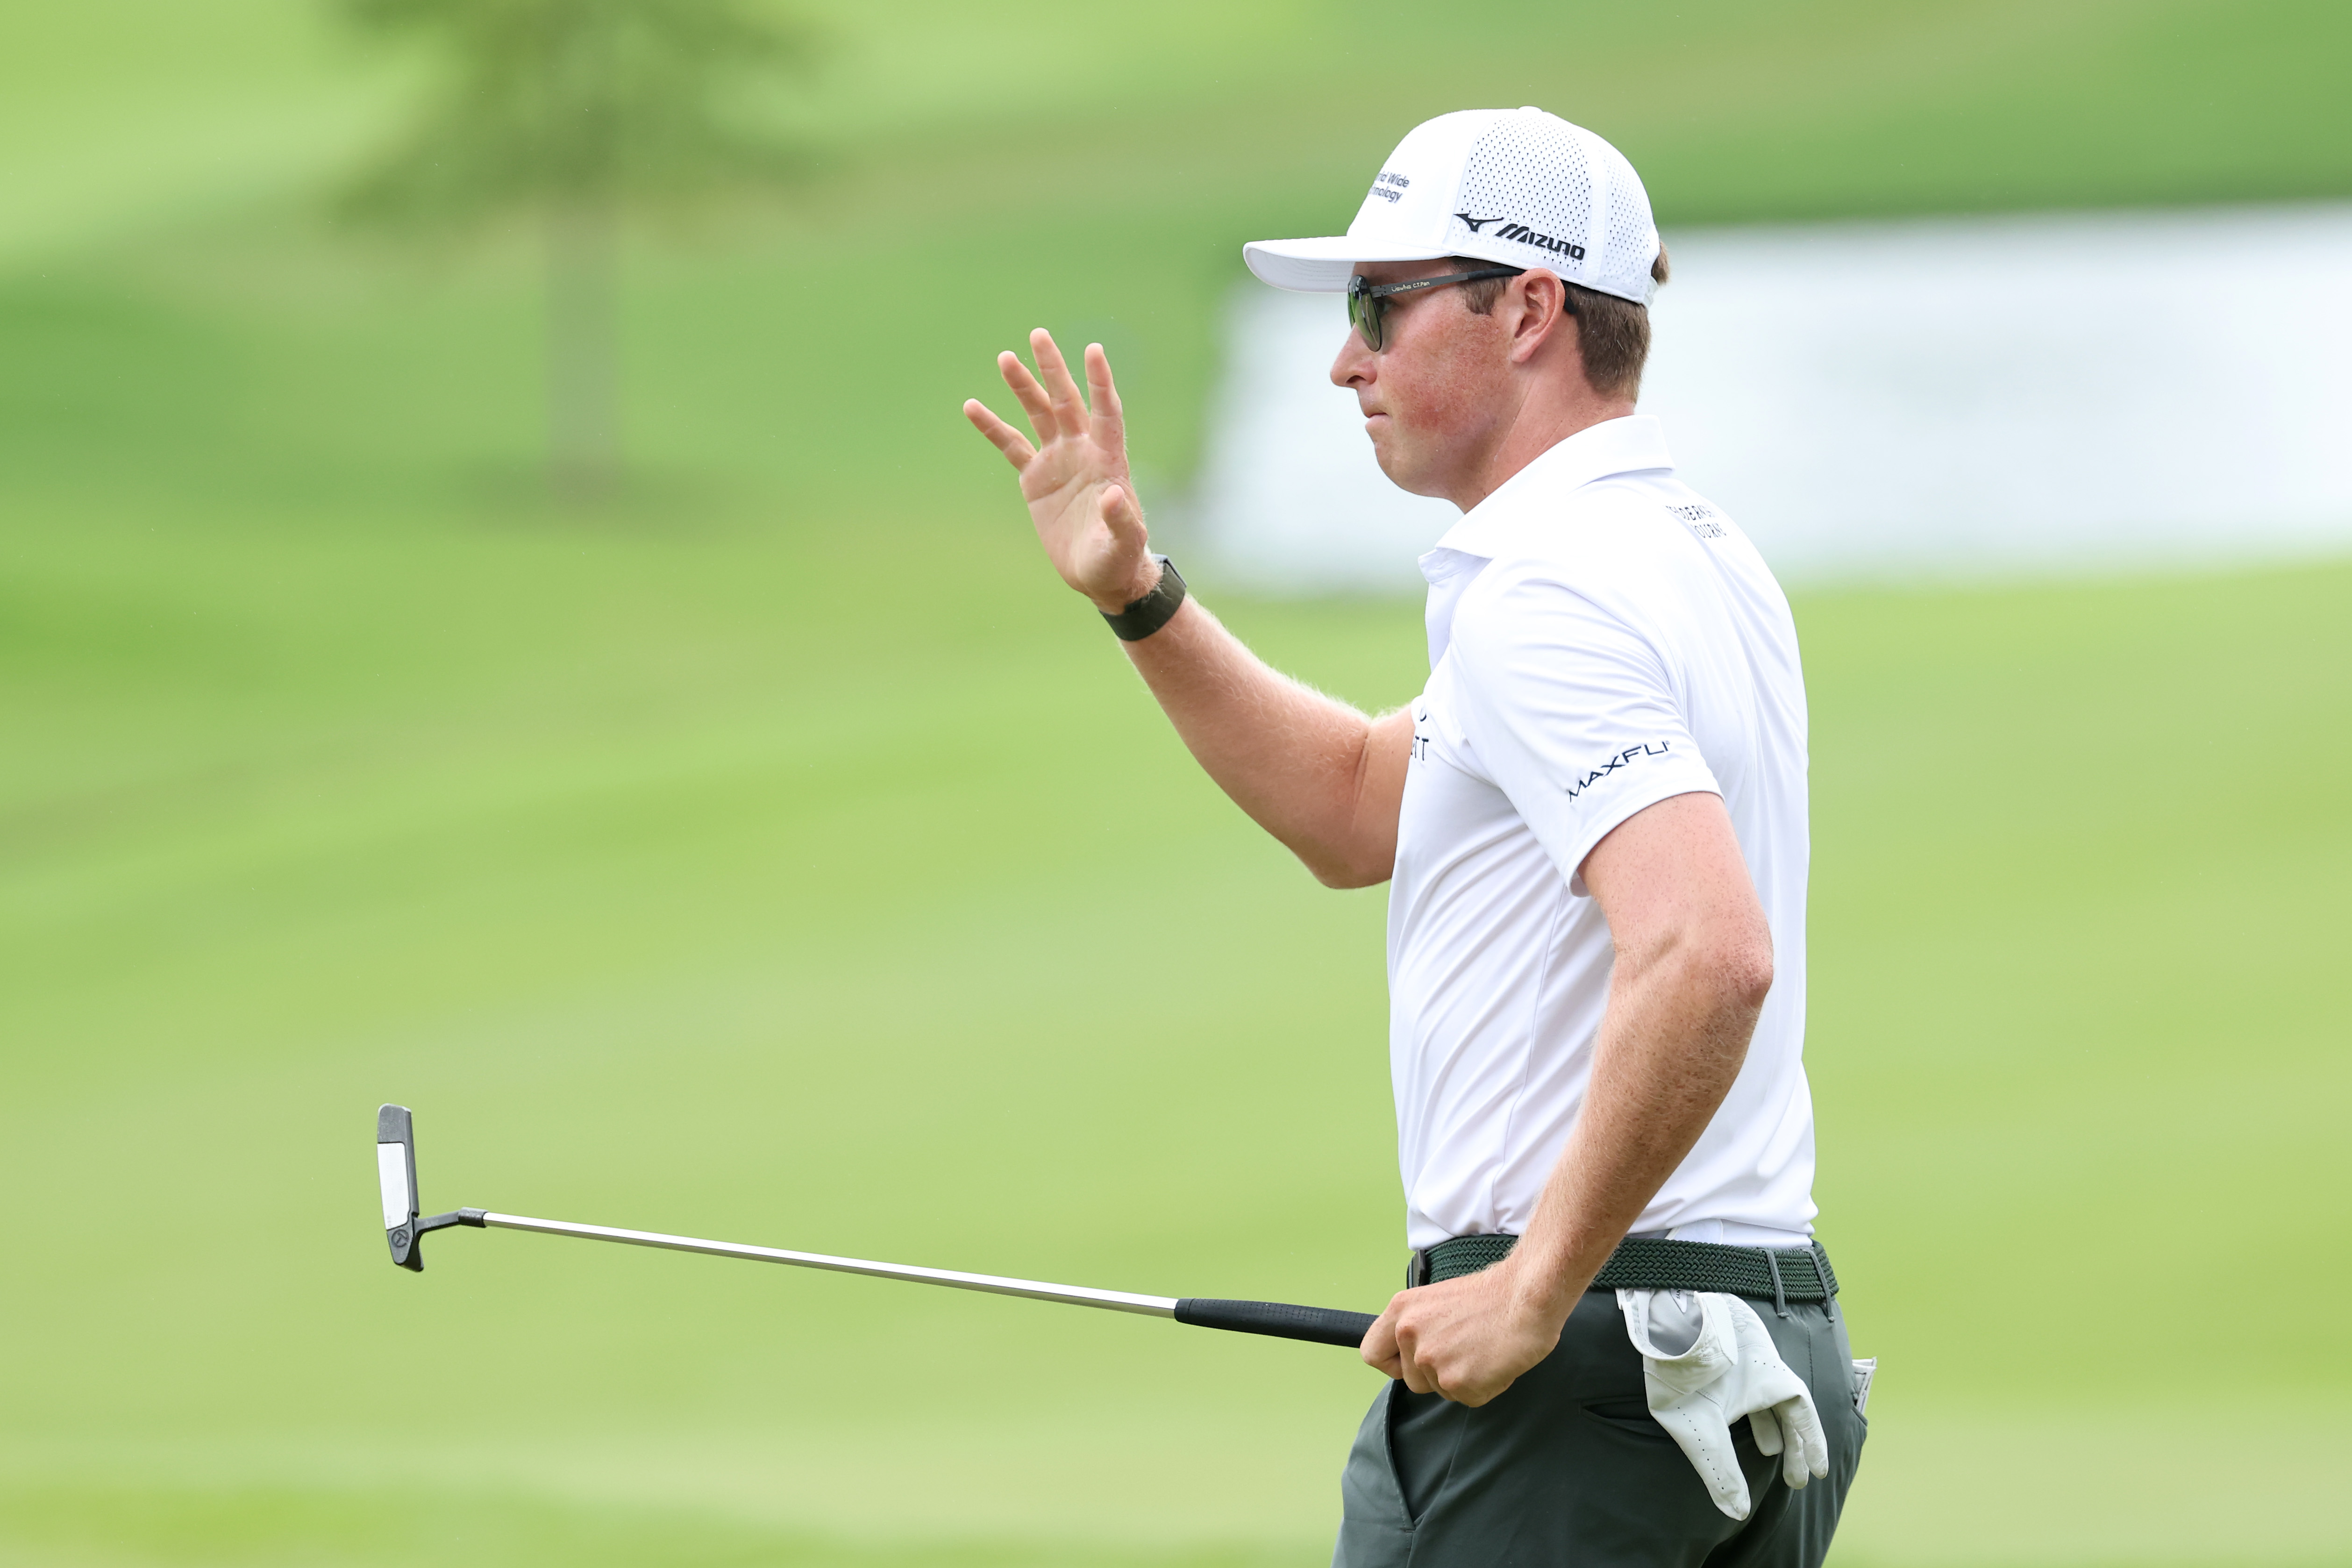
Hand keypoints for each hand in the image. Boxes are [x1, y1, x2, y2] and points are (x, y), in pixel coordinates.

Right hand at [964, 330, 1159, 612]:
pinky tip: (972, 406)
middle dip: (1053, 370)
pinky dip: (992, 428)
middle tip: (1038, 335)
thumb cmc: (1119, 559)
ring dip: (1023, 387)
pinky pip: (1011, 446)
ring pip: (1038, 415)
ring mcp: (1058, 461)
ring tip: (1005, 357)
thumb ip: (1122, 519)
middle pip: (1066, 402)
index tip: (1094, 349)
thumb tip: (1114, 495)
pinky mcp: (1035, 478)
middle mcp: (1083, 452)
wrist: (1100, 574)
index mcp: (1108, 461)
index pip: (1105, 412)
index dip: (1100, 382)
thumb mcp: (1124, 543)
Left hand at [1360, 1256, 1568, 1405]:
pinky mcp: (1457, 1382)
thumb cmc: (1493, 1296)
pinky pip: (1468, 1399)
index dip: (1392, 1364)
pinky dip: (1484, 1387)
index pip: (1371, 1353)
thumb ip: (1419, 1327)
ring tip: (1482, 1350)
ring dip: (1461, 1380)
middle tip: (1465, 1349)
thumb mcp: (1438, 1302)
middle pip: (1411, 1380)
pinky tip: (1495, 1361)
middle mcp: (1410, 1335)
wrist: (1528, 1296)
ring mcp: (1432, 1360)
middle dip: (1436, 1374)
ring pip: (1440, 1391)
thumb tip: (1411, 1354)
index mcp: (1402, 1310)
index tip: (1409, 1364)